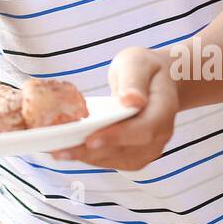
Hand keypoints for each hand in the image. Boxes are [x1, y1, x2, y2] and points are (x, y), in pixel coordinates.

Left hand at [51, 47, 177, 170]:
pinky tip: (68, 151)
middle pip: (127, 150)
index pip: (144, 129)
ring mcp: (149, 148)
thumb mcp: (137, 63)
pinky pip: (113, 160)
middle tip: (61, 150)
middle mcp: (160, 134)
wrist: (153, 82)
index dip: (118, 137)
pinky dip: (90, 158)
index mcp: (164, 109)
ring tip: (58, 152)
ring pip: (118, 160)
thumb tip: (131, 100)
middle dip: (93, 152)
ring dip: (88, 159)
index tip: (90, 139)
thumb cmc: (143, 69)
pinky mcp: (135, 154)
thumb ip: (134, 80)